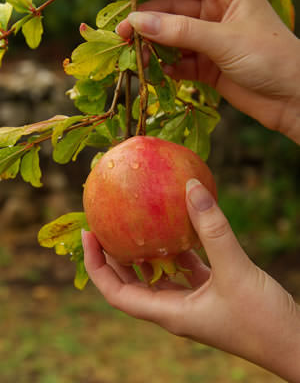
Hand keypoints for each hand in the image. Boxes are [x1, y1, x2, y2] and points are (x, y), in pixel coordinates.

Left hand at [82, 179, 299, 381]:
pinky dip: (177, 250)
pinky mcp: (211, 292)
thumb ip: (213, 229)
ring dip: (144, 253)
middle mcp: (175, 309)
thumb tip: (191, 188)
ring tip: (134, 224)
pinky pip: (184, 269)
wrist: (295, 345)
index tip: (89, 235)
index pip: (116, 293)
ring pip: (157, 276)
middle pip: (130, 284)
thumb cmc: (264, 321)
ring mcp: (193, 302)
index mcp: (170, 313)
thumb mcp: (235, 270)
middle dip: (113, 258)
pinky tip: (178, 228)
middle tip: (104, 225)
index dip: (97, 265)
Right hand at [114, 0, 299, 143]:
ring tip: (135, 55)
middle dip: (147, 21)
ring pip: (173, 38)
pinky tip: (159, 71)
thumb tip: (137, 22)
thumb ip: (181, 32)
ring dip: (154, 46)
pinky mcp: (208, 67)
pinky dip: (168, 67)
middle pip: (172, 11)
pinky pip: (180, 62)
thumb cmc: (269, 58)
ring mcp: (211, 41)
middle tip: (122, 33)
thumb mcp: (224, 40)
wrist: (292, 98)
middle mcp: (216, 13)